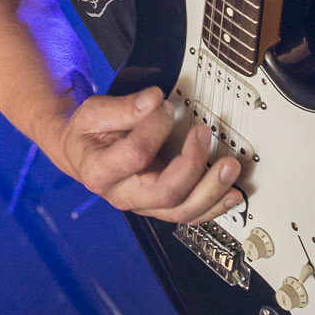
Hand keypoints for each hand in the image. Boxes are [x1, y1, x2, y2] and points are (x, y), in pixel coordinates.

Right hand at [58, 86, 242, 223]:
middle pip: (165, 193)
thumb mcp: (93, 113)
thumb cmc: (89, 134)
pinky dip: (214, 206)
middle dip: (192, 164)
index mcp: (100, 171)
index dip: (155, 127)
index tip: (165, 106)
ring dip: (212, 191)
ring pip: (182, 211)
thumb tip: (152, 100)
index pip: (136, 154)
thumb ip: (123, 107)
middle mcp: (123, 195)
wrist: (83, 154)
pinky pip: (190, 214)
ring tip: (229, 167)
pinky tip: (231, 194)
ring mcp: (144, 204)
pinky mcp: (160, 205)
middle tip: (204, 134)